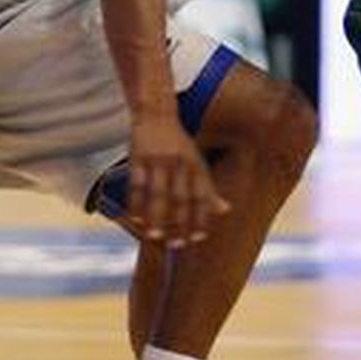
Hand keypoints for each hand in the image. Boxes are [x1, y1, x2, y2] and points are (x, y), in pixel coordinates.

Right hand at [122, 112, 228, 246]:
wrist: (156, 114)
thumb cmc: (179, 144)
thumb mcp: (197, 162)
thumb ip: (209, 188)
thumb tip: (226, 211)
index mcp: (195, 165)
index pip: (200, 196)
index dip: (200, 217)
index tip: (198, 239)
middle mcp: (179, 163)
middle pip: (179, 198)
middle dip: (178, 223)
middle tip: (176, 245)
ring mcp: (157, 160)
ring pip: (157, 194)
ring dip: (156, 217)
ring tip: (155, 238)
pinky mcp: (138, 158)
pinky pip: (136, 184)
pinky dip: (136, 203)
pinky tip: (135, 219)